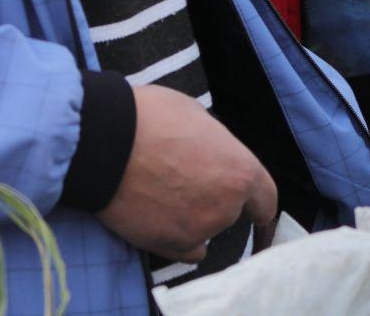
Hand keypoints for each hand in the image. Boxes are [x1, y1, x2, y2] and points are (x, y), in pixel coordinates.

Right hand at [96, 85, 275, 262]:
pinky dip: (176, 239)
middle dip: (213, 199)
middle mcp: (227, 207)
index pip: (265, 200)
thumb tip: (213, 156)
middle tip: (183, 179)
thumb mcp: (199, 119)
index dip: (258, 205)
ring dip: (192, 217)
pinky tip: (160, 219)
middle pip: (230, 212)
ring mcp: (198, 230)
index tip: (256, 214)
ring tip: (161, 192)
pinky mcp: (168, 246)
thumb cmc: (151, 120)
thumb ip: (217, 148)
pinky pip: (185, 250)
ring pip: (205, 229)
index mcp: (242, 172)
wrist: (104, 143)